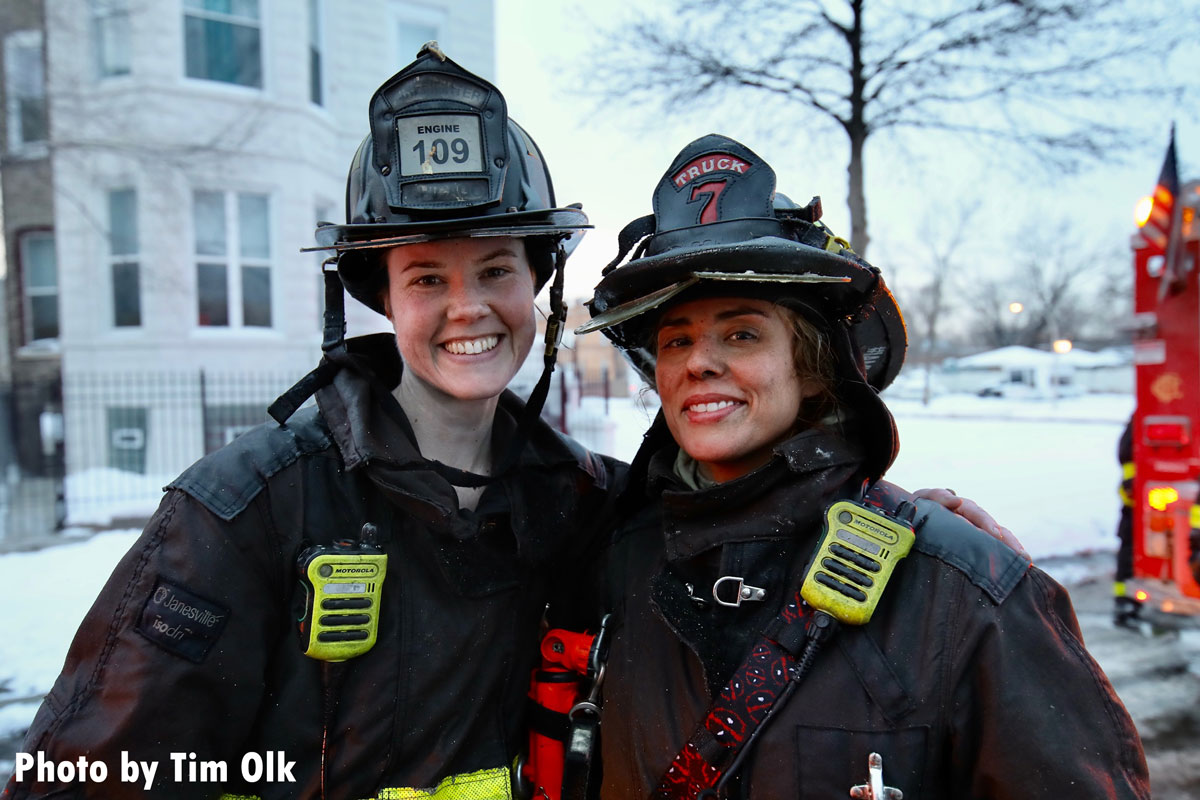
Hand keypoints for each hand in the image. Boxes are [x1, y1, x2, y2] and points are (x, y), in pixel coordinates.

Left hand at [913, 487, 1029, 561]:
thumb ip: (939, 497)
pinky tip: (1021, 568)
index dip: (986, 523)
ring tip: (1025, 562)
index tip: (995, 534)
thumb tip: (957, 500)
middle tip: (1019, 555)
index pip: (975, 513)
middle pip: (994, 528)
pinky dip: (1008, 556)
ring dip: (1012, 549)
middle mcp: (973, 517)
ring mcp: (977, 528)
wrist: (914, 515)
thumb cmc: (920, 507)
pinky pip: (996, 547)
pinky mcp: (978, 541)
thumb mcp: (926, 499)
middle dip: (1007, 541)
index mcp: (960, 506)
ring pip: (999, 537)